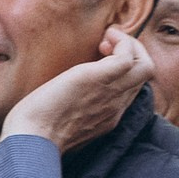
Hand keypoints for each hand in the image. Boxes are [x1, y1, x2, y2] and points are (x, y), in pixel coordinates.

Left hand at [1, 24, 154, 153]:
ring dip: (129, 45)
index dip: (123, 69)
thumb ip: (72, 112)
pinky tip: (104, 38)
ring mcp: (111, 93)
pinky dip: (122, 41)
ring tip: (106, 40)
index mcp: (108, 117)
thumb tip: (61, 100)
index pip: (132, 89)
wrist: (32, 138)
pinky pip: (128, 56)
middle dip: (131, 52)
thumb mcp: (62, 122)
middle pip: (145, 75)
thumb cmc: (36, 132)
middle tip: (105, 46)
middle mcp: (116, 106)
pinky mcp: (100, 78)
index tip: (100, 60)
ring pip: (145, 66)